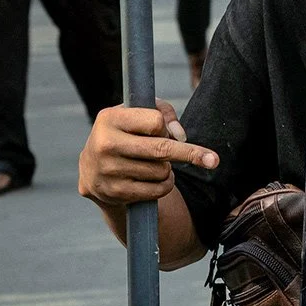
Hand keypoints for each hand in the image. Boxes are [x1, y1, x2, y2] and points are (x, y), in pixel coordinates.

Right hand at [79, 100, 218, 207]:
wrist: (91, 170)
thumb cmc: (123, 134)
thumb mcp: (136, 114)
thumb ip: (164, 112)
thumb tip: (180, 136)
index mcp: (109, 119)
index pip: (155, 121)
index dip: (164, 127)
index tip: (164, 131)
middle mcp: (105, 144)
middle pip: (162, 149)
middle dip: (190, 154)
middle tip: (213, 160)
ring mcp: (108, 171)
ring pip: (161, 170)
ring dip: (168, 169)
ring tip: (155, 164)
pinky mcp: (115, 193)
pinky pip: (157, 189)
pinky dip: (165, 184)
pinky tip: (157, 179)